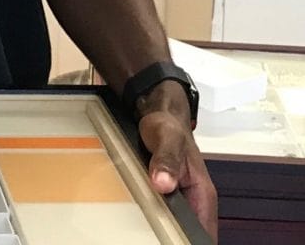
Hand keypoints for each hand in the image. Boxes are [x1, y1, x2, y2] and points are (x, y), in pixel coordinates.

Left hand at [137, 82, 217, 241]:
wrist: (160, 115)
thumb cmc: (167, 125)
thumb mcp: (166, 137)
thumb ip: (166, 159)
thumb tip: (164, 183)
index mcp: (203, 193)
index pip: (205, 234)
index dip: (190, 241)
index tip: (172, 240)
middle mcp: (196, 200)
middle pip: (190, 234)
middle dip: (174, 236)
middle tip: (152, 231)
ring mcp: (183, 200)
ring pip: (177, 226)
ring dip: (164, 228)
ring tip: (145, 224)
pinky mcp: (169, 197)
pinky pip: (165, 215)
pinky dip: (155, 217)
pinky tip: (142, 214)